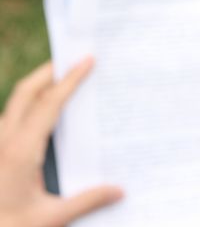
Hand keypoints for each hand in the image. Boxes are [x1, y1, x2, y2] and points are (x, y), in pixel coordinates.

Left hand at [0, 58, 122, 226]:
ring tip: (61, 79)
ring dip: (38, 85)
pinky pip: (12, 117)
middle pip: (26, 92)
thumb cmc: (10, 226)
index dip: (69, 80)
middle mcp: (5, 140)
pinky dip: (30, 104)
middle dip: (49, 71)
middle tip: (72, 59)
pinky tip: (43, 114)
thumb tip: (119, 190)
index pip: (49, 104)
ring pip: (16, 102)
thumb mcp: (51, 218)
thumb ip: (87, 201)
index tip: (86, 61)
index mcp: (21, 150)